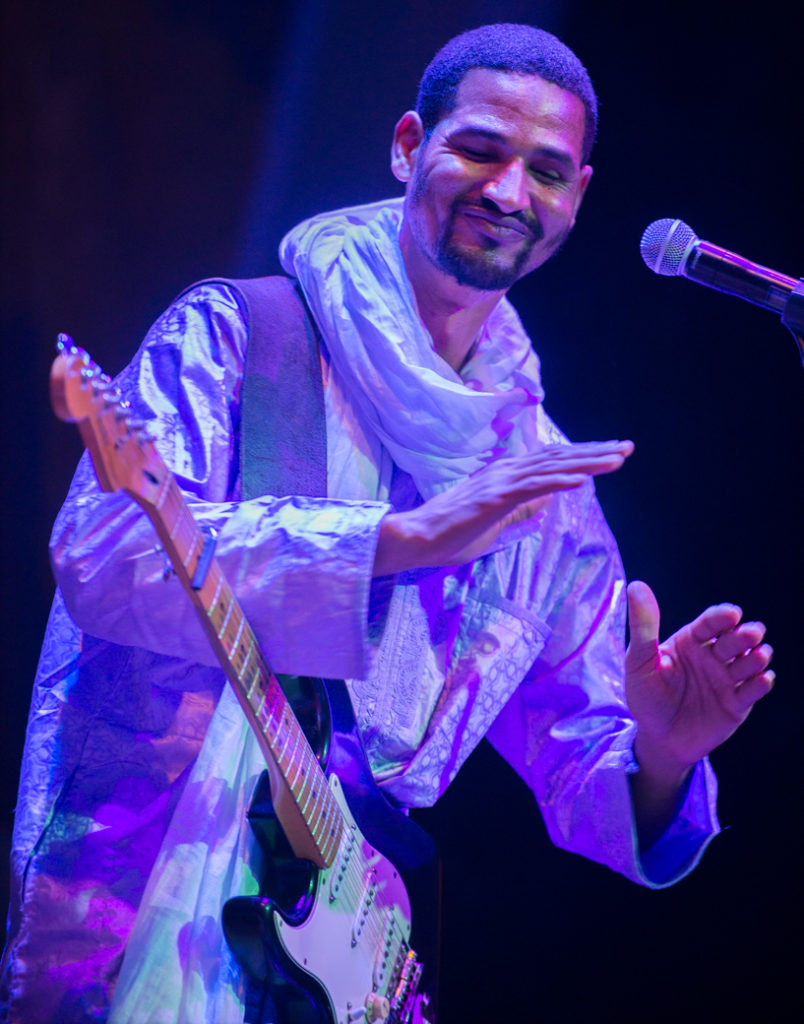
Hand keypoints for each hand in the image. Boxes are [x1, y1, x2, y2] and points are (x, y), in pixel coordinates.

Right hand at [373, 439, 633, 574]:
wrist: (415, 539)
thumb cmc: (449, 535)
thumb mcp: (493, 523)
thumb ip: (519, 510)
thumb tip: (546, 501)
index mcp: (505, 476)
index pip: (551, 461)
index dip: (582, 456)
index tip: (611, 455)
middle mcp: (505, 471)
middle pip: (558, 457)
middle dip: (595, 452)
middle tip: (627, 447)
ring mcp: (499, 482)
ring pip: (552, 468)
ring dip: (587, 462)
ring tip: (617, 459)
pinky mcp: (494, 498)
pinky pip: (533, 487)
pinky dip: (560, 480)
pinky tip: (584, 479)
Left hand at [626, 579, 773, 781]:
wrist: (656, 737)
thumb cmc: (646, 695)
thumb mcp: (639, 660)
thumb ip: (643, 627)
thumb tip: (637, 586)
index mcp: (691, 641)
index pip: (711, 622)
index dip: (722, 616)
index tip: (731, 614)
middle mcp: (713, 656)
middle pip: (735, 640)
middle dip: (745, 635)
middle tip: (751, 633)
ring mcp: (727, 679)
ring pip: (750, 662)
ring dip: (758, 657)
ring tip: (759, 655)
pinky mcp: (737, 704)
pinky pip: (753, 691)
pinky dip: (761, 684)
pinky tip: (762, 679)